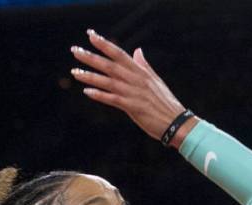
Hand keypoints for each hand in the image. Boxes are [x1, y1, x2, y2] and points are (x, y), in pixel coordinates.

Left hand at [71, 29, 188, 140]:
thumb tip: (137, 51)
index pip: (119, 54)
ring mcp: (133, 93)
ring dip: (90, 76)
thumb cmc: (166, 103)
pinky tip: (87, 92)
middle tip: (75, 50)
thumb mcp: (156, 81)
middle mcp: (135, 80)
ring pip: (108, 81)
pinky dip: (100, 95)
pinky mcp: (133, 107)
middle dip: (91, 57)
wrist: (176, 122)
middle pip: (110, 65)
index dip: (104, 44)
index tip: (90, 35)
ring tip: (75, 72)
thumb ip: (144, 65)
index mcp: (141, 72)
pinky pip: (113, 99)